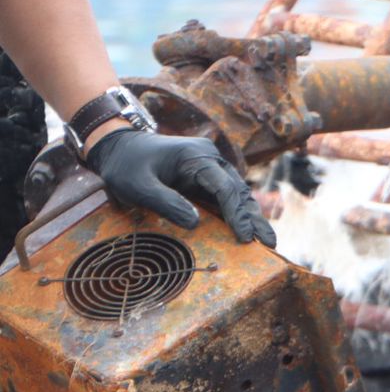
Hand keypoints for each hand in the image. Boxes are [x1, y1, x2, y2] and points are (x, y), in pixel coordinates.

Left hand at [85, 128, 275, 245]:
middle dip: (254, 218)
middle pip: (239, 191)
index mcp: (197, 156)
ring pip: (238, 195)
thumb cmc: (126, 166)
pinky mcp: (207, 180)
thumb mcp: (138, 186)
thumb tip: (195, 224)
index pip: (226, 188)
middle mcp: (211, 160)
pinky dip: (239, 214)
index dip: (237, 215)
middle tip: (269, 243)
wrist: (118, 148)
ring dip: (251, 218)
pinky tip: (250, 230)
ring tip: (267, 241)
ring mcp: (211, 169)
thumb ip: (166, 203)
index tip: (244, 238)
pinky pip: (228, 198)